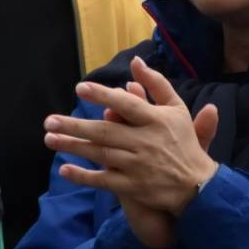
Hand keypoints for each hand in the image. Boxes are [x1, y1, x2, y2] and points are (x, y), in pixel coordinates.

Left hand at [44, 57, 219, 216]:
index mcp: (155, 121)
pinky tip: (64, 170)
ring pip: (100, 154)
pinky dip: (84, 176)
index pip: (127, 105)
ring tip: (49, 139)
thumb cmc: (184, 143)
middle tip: (49, 121)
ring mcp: (137, 166)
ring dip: (73, 147)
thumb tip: (136, 61)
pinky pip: (103, 180)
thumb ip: (157, 85)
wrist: (199, 187)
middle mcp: (145, 142)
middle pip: (105, 132)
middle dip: (75, 126)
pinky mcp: (133, 187)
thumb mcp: (177, 110)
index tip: (80, 88)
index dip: (103, 96)